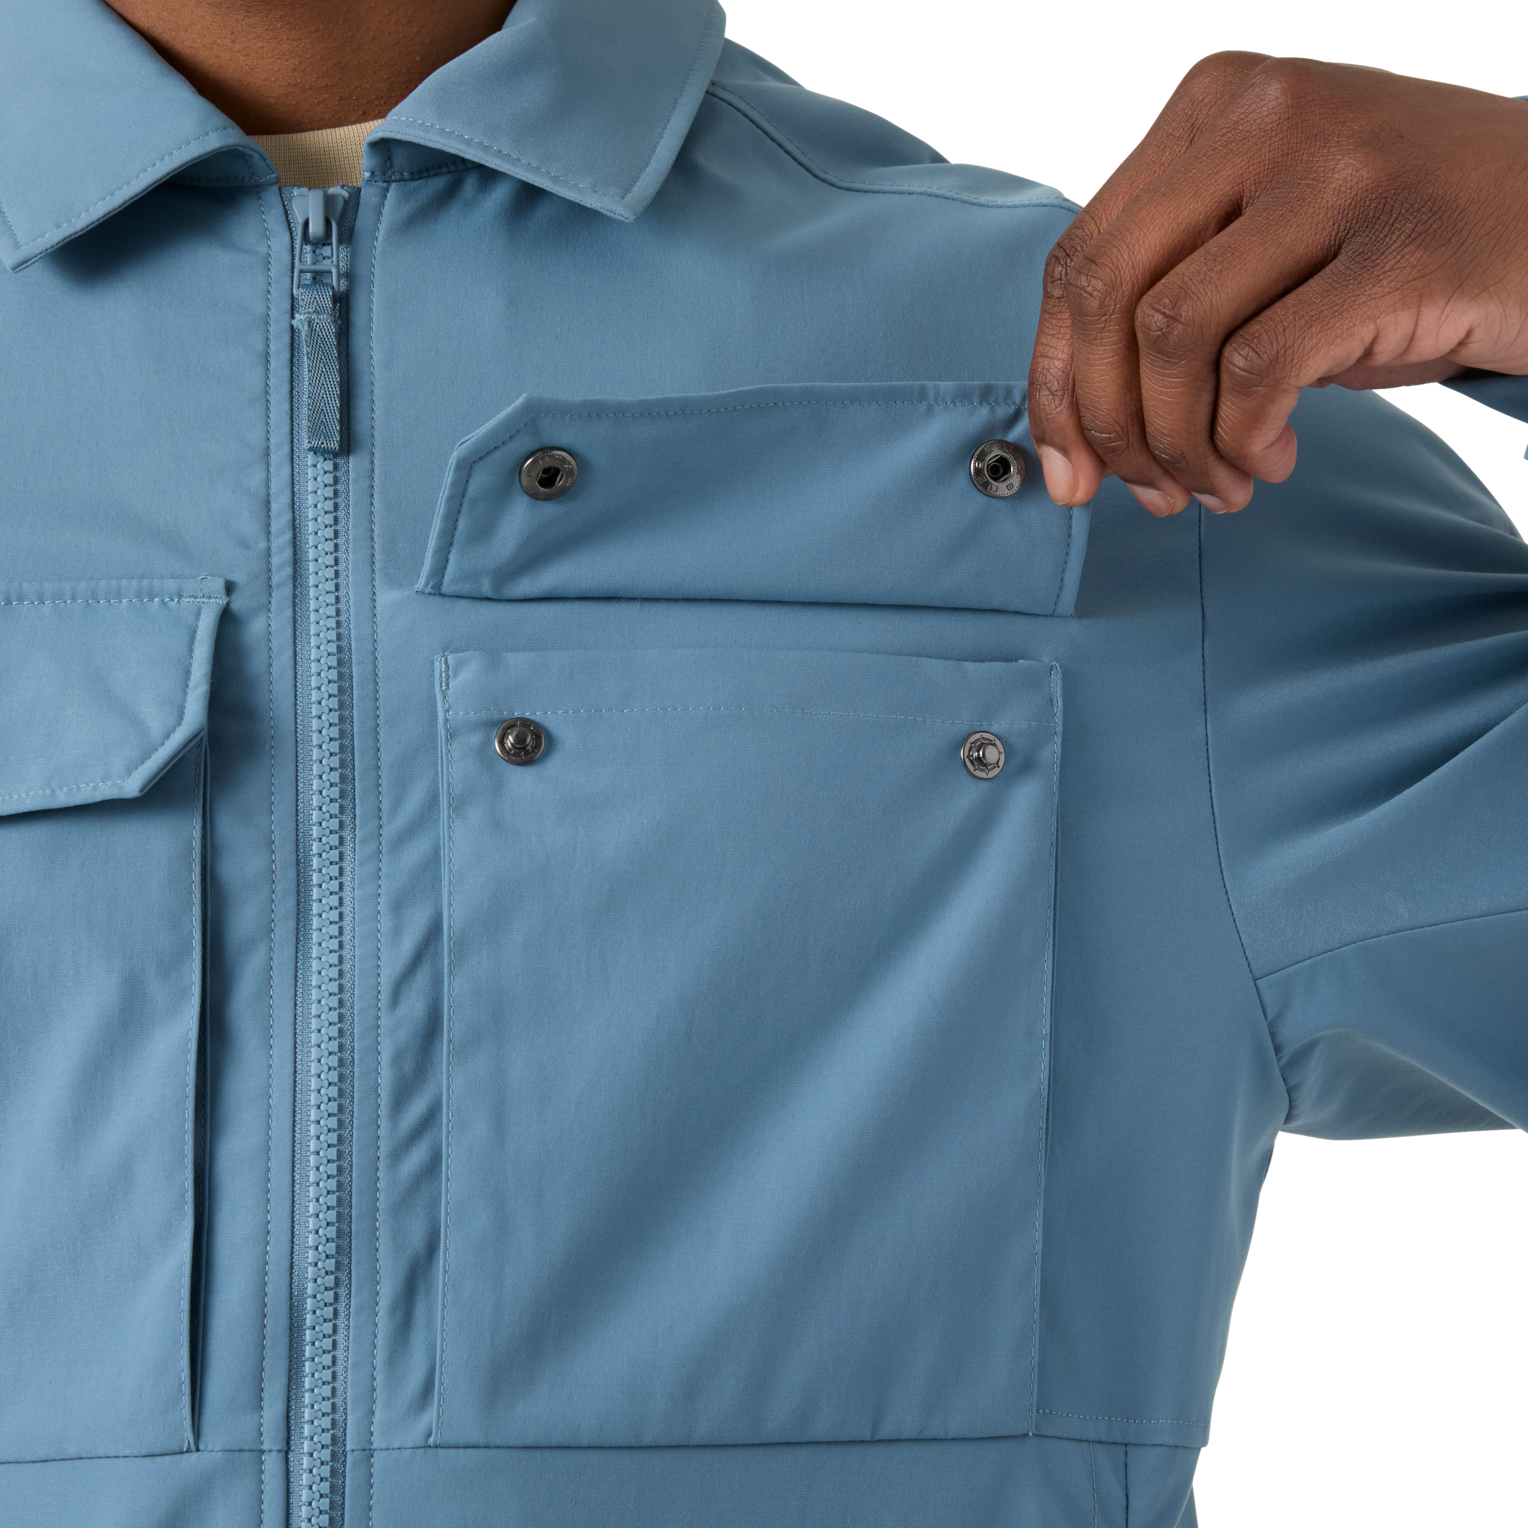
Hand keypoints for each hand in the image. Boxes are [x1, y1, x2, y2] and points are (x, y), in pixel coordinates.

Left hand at [1027, 54, 1527, 514]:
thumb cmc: (1400, 245)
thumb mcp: (1267, 239)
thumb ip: (1170, 290)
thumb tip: (1072, 423)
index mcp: (1214, 105)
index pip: (1081, 257)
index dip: (1054, 381)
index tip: (1066, 468)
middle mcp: (1266, 117)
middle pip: (1108, 295)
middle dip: (1104, 421)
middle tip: (1140, 491)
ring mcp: (1337, 172)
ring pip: (1174, 338)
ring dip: (1179, 442)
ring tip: (1217, 481)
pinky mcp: (1400, 248)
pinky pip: (1259, 369)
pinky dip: (1243, 437)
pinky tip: (1269, 458)